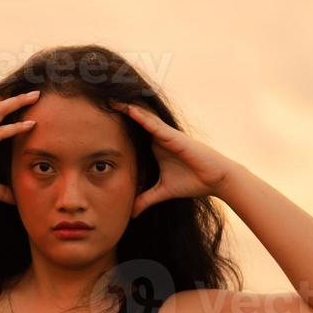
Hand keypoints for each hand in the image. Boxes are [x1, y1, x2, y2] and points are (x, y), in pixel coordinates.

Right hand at [0, 91, 38, 203]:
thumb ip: (1, 191)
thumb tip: (15, 199)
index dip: (12, 107)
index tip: (28, 101)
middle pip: (1, 108)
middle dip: (19, 99)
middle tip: (37, 92)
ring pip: (0, 112)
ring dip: (17, 103)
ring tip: (34, 96)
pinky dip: (14, 129)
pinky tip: (29, 124)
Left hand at [110, 101, 237, 218]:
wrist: (215, 180)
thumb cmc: (192, 182)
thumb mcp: (162, 192)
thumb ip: (145, 200)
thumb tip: (131, 214)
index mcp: (154, 146)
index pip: (132, 131)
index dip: (117, 123)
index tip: (97, 118)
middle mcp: (158, 137)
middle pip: (135, 119)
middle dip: (118, 110)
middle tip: (98, 99)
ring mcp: (165, 135)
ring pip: (142, 117)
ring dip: (126, 107)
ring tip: (108, 97)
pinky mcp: (173, 137)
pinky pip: (154, 124)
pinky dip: (140, 116)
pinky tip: (128, 109)